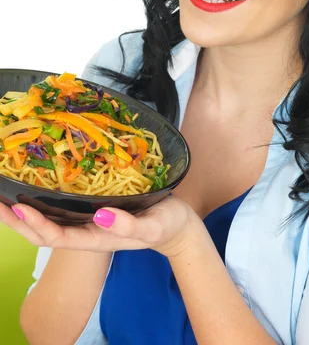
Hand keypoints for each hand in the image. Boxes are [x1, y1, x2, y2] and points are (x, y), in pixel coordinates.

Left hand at [0, 195, 202, 258]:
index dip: (38, 224)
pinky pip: (61, 207)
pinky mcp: (93, 209)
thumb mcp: (153, 226)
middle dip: (17, 221)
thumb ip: (129, 225)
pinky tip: (34, 187)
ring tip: (3, 197)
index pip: (59, 236)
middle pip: (43, 231)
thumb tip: (102, 216)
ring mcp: (88, 221)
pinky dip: (42, 199)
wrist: (176, 225)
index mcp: (97, 238)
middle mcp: (86, 230)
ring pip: (48, 220)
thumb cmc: (166, 225)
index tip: (20, 207)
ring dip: (22, 213)